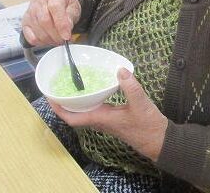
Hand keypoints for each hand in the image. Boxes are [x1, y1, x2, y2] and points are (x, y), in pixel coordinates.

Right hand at [22, 0, 80, 45]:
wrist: (56, 2)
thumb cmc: (65, 5)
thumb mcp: (73, 8)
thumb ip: (70, 17)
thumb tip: (66, 30)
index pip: (55, 8)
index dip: (61, 24)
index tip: (66, 36)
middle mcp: (38, 2)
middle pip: (45, 21)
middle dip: (56, 35)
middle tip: (63, 40)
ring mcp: (29, 12)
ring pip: (38, 31)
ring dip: (49, 40)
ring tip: (57, 40)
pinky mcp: (25, 22)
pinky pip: (31, 37)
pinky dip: (41, 42)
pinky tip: (48, 40)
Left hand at [48, 68, 167, 161]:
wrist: (158, 140)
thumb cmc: (147, 125)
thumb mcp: (140, 103)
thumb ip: (130, 86)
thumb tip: (120, 69)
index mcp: (102, 119)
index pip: (73, 118)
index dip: (59, 109)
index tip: (50, 97)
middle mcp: (100, 120)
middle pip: (75, 114)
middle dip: (64, 102)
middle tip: (58, 85)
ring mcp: (107, 120)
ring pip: (85, 111)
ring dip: (76, 100)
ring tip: (72, 84)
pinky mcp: (113, 117)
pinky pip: (95, 108)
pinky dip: (90, 99)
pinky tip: (95, 87)